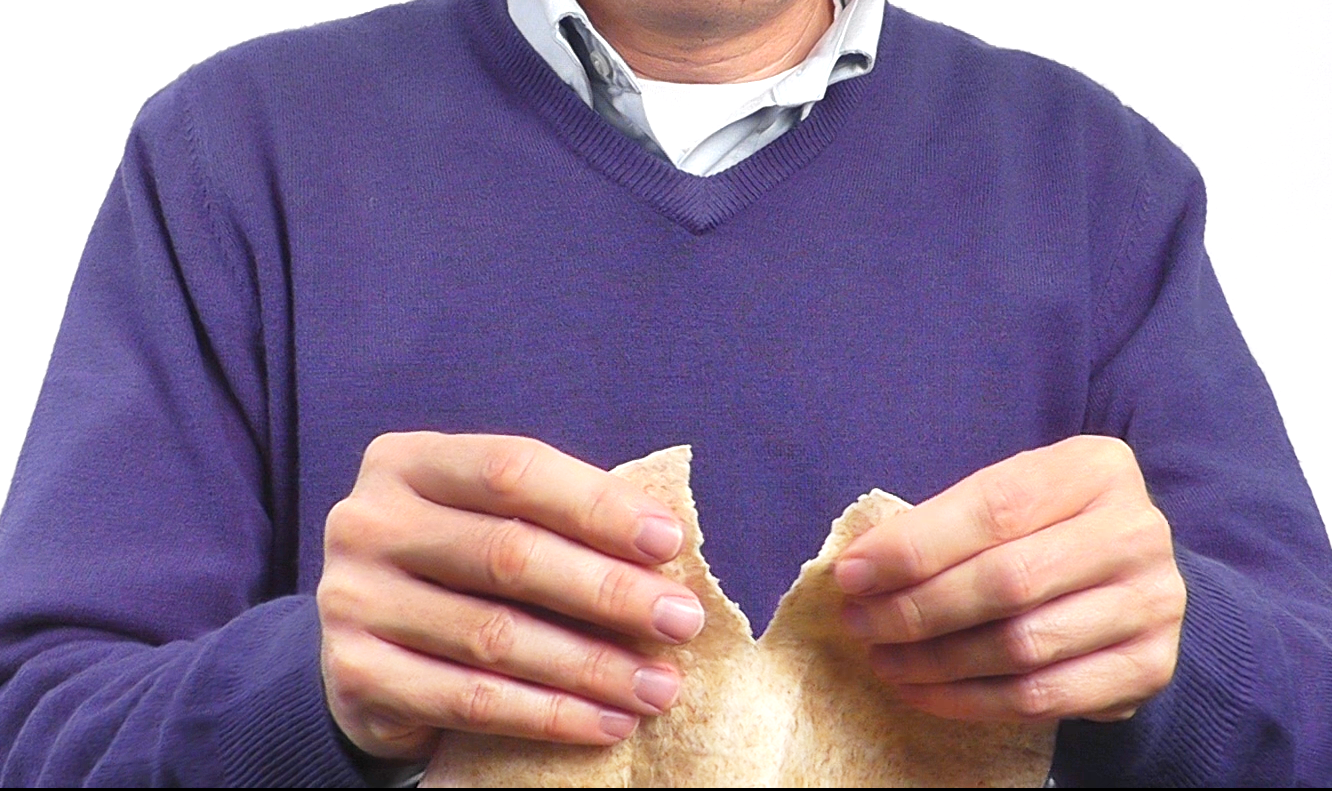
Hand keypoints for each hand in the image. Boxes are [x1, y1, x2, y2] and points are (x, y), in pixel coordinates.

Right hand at [317, 433, 705, 760]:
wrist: (370, 654)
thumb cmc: (460, 573)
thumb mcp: (493, 524)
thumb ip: (556, 520)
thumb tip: (663, 546)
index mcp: (408, 462)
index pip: (513, 469)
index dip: (596, 504)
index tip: (669, 541)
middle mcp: (367, 522)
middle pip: (508, 554)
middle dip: (608, 591)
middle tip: (680, 621)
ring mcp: (351, 600)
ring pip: (494, 636)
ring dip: (591, 665)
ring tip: (658, 686)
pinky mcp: (355, 675)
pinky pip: (470, 701)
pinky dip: (548, 716)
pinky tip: (606, 722)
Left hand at [834, 435, 1185, 721]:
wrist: (1127, 580)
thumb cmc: (1042, 528)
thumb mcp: (1004, 498)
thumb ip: (943, 524)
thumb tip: (860, 570)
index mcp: (1094, 469)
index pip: (994, 508)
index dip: (915, 547)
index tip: (852, 574)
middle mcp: (1136, 532)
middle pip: (1008, 581)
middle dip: (917, 609)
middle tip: (860, 622)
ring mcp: (1153, 604)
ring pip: (1022, 646)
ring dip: (935, 660)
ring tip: (884, 659)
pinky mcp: (1150, 668)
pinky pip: (1043, 697)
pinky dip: (969, 701)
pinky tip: (922, 691)